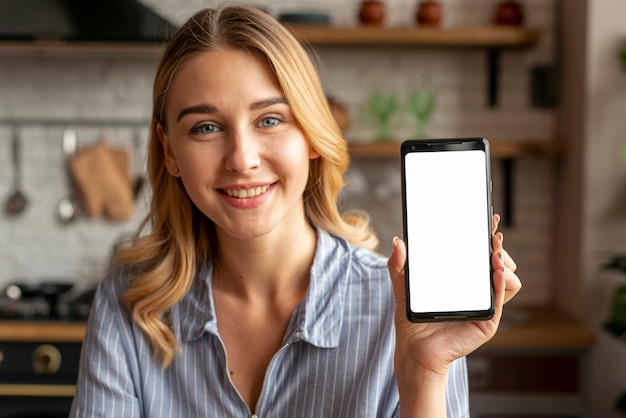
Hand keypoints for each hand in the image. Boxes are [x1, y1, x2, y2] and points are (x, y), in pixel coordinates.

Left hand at [387, 213, 520, 414]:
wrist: (414, 351)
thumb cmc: (412, 321)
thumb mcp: (403, 287)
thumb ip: (398, 265)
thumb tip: (397, 241)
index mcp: (462, 280)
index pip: (480, 254)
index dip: (488, 236)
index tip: (490, 219)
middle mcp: (476, 290)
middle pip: (500, 262)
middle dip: (498, 245)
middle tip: (492, 235)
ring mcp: (484, 305)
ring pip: (509, 278)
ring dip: (505, 262)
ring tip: (494, 253)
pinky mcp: (486, 321)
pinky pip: (501, 299)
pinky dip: (503, 283)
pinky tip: (496, 271)